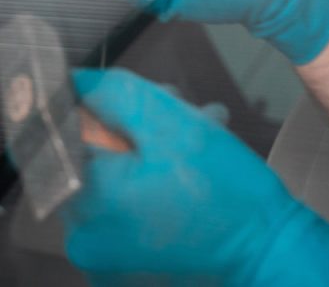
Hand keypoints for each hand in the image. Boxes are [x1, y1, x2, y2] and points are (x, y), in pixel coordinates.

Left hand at [62, 68, 328, 285]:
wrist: (264, 244)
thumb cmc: (225, 189)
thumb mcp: (171, 125)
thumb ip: (114, 95)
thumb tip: (74, 79)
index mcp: (87, 196)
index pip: (64, 128)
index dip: (95, 101)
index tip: (127, 93)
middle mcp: (82, 228)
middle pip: (88, 148)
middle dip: (130, 119)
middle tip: (174, 103)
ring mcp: (101, 244)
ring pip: (108, 167)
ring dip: (144, 140)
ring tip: (190, 123)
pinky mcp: (121, 249)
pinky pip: (119, 194)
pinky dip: (146, 170)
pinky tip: (183, 154)